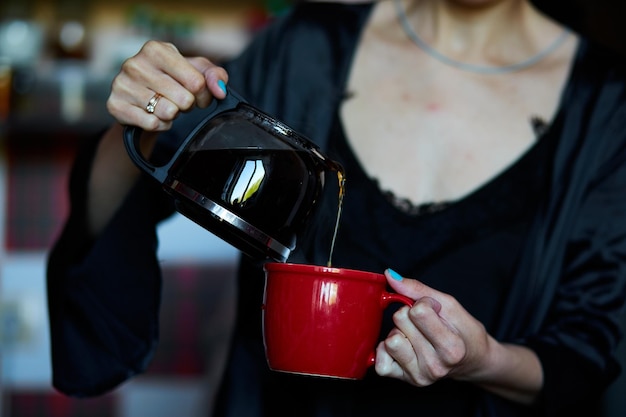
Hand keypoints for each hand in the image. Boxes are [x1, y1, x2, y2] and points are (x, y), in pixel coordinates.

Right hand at [106, 40, 227, 131]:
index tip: (196, 93)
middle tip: (179, 100)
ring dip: (173, 115)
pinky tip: (154, 115)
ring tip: (165, 105)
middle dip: (187, 105)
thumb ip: (215, 75)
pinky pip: (152, 124)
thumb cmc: (172, 81)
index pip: (197, 82)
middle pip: (184, 99)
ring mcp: (122, 84)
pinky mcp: (115, 105)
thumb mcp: (195, 71)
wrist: (139, 100)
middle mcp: (135, 64)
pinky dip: (160, 125)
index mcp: (155, 49)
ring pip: (167, 112)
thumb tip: (220, 90)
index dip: (203, 94)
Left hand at [375, 269, 494, 385]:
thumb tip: (389, 275)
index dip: (424, 303)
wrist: (472, 361)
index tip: (435, 311)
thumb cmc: (463, 330)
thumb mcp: (449, 304)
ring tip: (415, 336)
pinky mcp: (405, 380)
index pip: (418, 311)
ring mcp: (419, 376)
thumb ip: (418, 289)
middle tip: (425, 325)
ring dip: (399, 332)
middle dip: (409, 315)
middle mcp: (435, 366)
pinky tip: (402, 347)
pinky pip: (380, 362)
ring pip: (389, 340)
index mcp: (451, 349)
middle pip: (400, 321)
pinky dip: (386, 350)